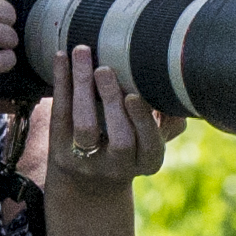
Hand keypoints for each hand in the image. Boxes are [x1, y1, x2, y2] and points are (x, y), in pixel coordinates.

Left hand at [29, 43, 175, 198]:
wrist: (88, 180)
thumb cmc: (129, 145)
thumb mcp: (151, 139)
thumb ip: (168, 120)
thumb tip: (175, 92)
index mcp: (147, 162)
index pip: (150, 146)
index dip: (143, 122)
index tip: (134, 95)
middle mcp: (118, 168)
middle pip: (119, 139)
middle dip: (112, 102)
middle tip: (104, 69)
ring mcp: (87, 162)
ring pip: (85, 126)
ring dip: (82, 88)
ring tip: (83, 54)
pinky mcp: (59, 152)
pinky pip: (60, 115)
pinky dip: (61, 82)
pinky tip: (61, 57)